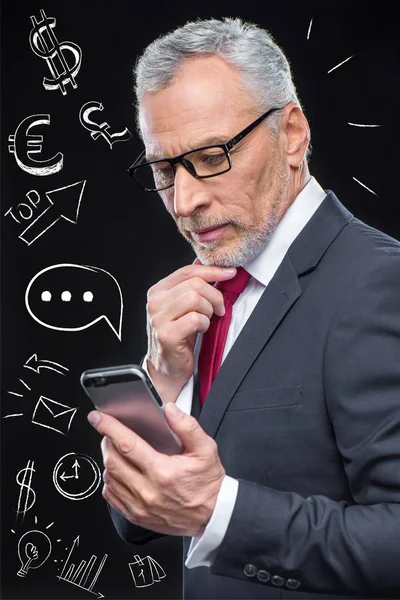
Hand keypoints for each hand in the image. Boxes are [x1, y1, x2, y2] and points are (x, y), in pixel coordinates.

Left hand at [88, 402, 225, 536]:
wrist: (214, 515)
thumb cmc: (209, 483)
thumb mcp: (206, 449)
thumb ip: (187, 426)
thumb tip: (169, 410)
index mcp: (162, 471)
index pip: (127, 444)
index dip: (109, 428)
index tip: (98, 418)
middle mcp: (148, 491)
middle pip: (112, 461)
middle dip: (106, 442)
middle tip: (109, 433)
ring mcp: (140, 506)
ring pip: (109, 479)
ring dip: (108, 461)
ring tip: (116, 450)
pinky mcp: (137, 517)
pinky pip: (112, 497)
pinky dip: (110, 481)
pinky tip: (119, 472)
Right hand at [146, 260, 235, 400]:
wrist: (167, 367)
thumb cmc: (178, 335)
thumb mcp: (183, 306)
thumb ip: (190, 283)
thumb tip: (202, 260)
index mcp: (158, 291)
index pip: (187, 271)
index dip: (212, 271)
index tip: (230, 273)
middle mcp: (155, 302)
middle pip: (194, 284)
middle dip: (215, 296)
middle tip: (219, 309)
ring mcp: (158, 319)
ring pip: (196, 299)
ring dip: (209, 311)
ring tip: (206, 320)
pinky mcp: (166, 335)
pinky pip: (196, 319)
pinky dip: (205, 324)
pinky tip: (200, 330)